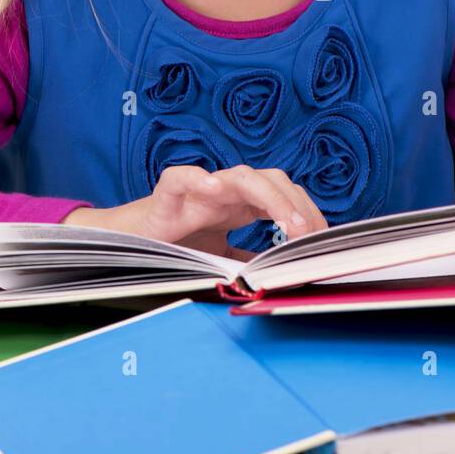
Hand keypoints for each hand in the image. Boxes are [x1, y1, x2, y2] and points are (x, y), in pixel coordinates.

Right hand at [62, 164, 327, 259]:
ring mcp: (200, 189)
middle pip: (272, 181)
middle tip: (308, 236)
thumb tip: (287, 277)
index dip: (305, 213)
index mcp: (243, 204)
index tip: (322, 240)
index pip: (285, 197)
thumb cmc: (179, 246)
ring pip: (240, 176)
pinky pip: (182, 177)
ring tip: (285, 221)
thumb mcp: (224, 259)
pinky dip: (198, 178)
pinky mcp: (168, 193)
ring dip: (268, 196)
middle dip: (295, 205)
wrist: (132, 242)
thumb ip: (252, 262)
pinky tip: (213, 187)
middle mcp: (226, 190)